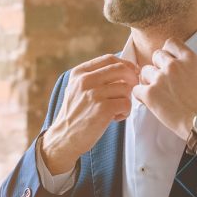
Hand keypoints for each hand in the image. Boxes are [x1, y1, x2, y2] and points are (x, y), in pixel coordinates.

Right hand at [42, 53, 138, 174]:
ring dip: (127, 100)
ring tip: (116, 110)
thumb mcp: (77, 89)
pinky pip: (126, 103)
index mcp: (79, 73)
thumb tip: (124, 69)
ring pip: (126, 88)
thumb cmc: (75, 114)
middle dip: (132, 79)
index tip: (132, 72)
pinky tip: (115, 118)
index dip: (125, 64)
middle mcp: (86, 80)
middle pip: (121, 69)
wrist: (64, 137)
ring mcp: (94, 94)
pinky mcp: (103, 109)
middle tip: (131, 90)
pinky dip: (125, 112)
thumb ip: (94, 77)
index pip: (109, 59)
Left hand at [133, 38, 196, 141]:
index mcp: (189, 58)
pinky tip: (150, 102)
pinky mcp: (150, 93)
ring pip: (144, 71)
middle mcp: (174, 65)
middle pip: (156, 55)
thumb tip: (173, 63)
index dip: (167, 52)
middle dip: (157, 66)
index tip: (167, 62)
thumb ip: (186, 65)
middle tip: (163, 81)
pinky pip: (137, 89)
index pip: (171, 42)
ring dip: (148, 81)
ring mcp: (160, 78)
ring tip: (158, 94)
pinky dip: (141, 96)